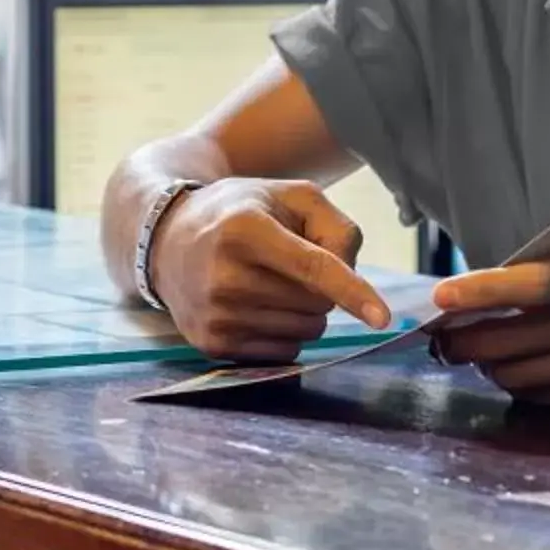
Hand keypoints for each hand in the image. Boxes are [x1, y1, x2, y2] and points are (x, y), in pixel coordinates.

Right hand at [152, 178, 390, 363]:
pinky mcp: (212, 343)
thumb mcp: (289, 196)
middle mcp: (225, 275)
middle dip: (322, 289)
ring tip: (270, 283)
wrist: (168, 239)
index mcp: (245, 229)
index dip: (352, 291)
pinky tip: (257, 306)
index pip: (312, 268)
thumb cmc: (241, 213)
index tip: (382, 317)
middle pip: (316, 303)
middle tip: (290, 264)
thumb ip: (335, 225)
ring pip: (305, 332)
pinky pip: (283, 353)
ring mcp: (216, 314)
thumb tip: (352, 276)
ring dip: (305, 312)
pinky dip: (285, 332)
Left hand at [431, 249, 549, 410]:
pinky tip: (518, 373)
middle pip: (503, 341)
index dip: (476, 292)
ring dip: (487, 366)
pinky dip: (520, 386)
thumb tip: (517, 275)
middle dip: (459, 340)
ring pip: (513, 375)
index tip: (439, 297)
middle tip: (441, 335)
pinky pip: (542, 398)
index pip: (525, 285)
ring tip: (477, 353)